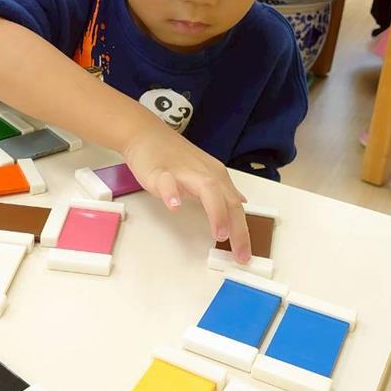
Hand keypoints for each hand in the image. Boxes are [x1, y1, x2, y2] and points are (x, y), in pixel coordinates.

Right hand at [122, 126, 251, 262]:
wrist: (145, 134)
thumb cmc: (174, 156)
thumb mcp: (205, 172)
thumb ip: (222, 190)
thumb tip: (241, 202)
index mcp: (216, 177)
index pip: (235, 205)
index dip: (243, 231)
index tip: (244, 256)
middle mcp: (205, 174)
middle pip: (227, 200)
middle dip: (237, 228)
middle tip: (240, 254)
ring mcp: (183, 172)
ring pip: (207, 189)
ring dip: (216, 211)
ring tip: (219, 234)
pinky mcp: (160, 171)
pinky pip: (167, 182)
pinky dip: (172, 193)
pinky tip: (175, 206)